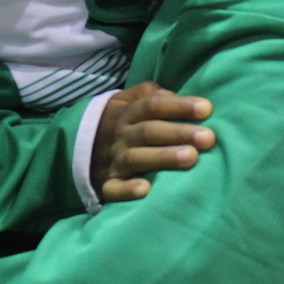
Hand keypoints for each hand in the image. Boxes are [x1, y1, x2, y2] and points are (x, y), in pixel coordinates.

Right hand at [91, 81, 214, 203]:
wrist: (75, 147)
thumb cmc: (118, 123)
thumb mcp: (125, 100)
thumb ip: (148, 93)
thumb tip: (175, 94)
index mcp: (127, 112)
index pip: (153, 105)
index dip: (179, 106)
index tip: (207, 108)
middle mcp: (121, 135)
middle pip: (149, 131)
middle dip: (179, 133)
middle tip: (208, 138)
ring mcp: (113, 160)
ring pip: (136, 158)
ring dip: (163, 157)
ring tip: (191, 158)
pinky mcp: (106, 184)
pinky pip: (113, 188)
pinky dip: (127, 190)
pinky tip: (145, 190)